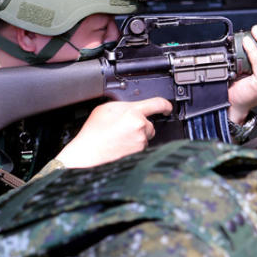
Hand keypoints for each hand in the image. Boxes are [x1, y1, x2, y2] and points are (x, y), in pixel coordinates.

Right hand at [55, 97, 172, 167]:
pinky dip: (134, 144)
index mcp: (133, 113)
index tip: (167, 108)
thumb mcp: (106, 109)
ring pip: (146, 135)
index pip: (158, 104)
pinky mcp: (139, 152)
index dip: (165, 105)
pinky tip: (121, 143)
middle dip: (141, 123)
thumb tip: (133, 107)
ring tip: (120, 136)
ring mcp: (141, 141)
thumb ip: (124, 105)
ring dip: (138, 135)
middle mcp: (140, 127)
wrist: (89, 153)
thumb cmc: (94, 133)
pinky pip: (141, 145)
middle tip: (124, 126)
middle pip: (150, 123)